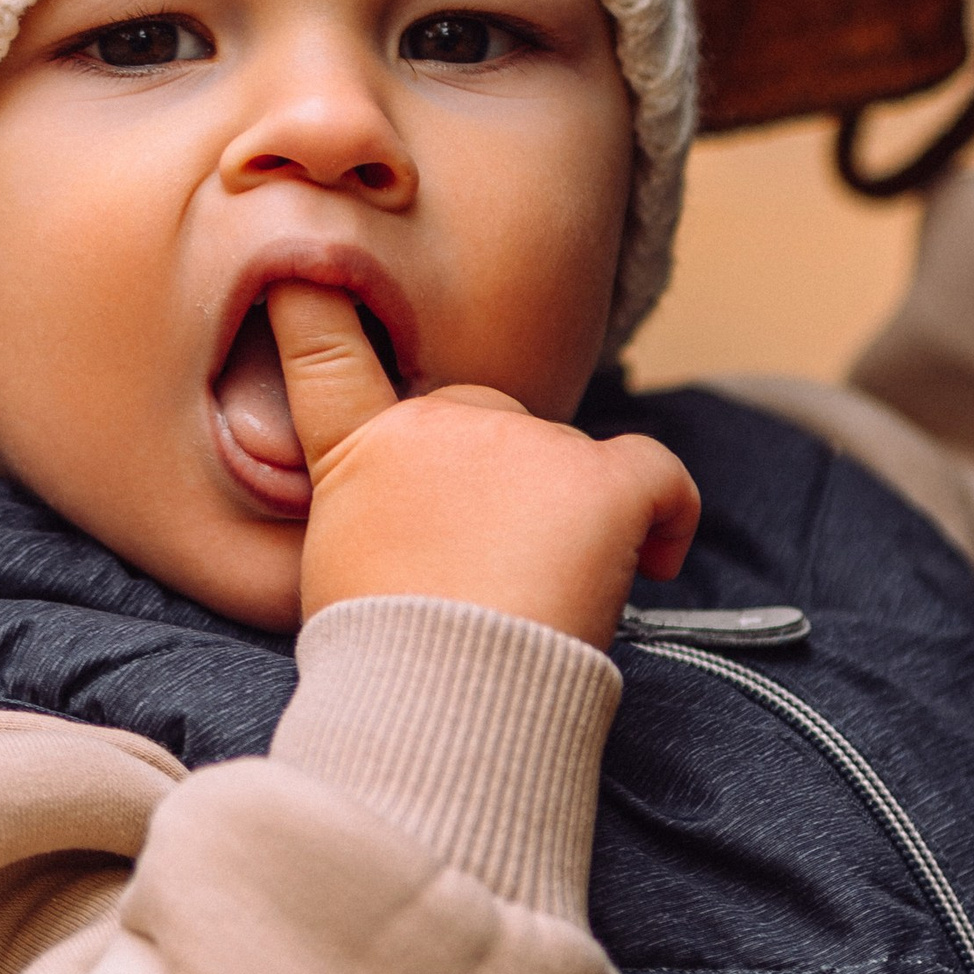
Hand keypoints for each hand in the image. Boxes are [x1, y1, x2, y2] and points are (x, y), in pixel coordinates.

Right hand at [268, 286, 698, 648]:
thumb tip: (411, 540)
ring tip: (540, 600)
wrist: (435, 703)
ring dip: (561, 517)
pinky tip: (650, 561)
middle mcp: (435, 424)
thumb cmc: (380, 663)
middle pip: (477, 417)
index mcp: (358, 451)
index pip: (327, 349)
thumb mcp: (334, 578)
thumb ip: (368, 521)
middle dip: (492, 478)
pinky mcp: (597, 482)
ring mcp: (519, 445)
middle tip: (489, 567)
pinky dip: (663, 514)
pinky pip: (655, 473)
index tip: (309, 269)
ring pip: (560, 461)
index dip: (314, 300)